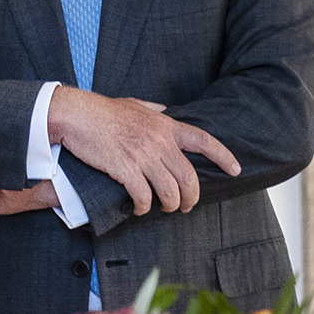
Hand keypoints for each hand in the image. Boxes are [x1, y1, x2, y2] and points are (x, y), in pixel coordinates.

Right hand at [46, 86, 241, 215]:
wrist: (77, 115)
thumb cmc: (103, 111)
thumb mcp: (134, 104)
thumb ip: (153, 109)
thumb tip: (164, 110)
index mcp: (165, 126)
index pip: (204, 140)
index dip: (223, 156)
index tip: (235, 169)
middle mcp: (160, 142)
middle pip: (189, 177)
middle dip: (191, 197)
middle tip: (186, 206)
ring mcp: (143, 156)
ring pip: (170, 191)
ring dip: (169, 205)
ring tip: (164, 209)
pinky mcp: (126, 170)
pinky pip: (144, 196)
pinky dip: (144, 207)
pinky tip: (140, 209)